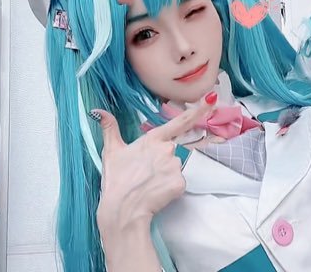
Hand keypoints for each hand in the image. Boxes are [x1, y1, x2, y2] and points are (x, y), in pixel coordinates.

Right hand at [95, 93, 216, 241]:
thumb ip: (109, 128)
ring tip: (149, 183)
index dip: (199, 110)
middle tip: (145, 173)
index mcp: (154, 139)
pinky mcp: (181, 183)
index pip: (181, 121)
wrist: (122, 211)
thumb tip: (98, 110)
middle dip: (163, 160)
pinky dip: (170, 187)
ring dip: (166, 173)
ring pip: (176, 166)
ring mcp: (176, 166)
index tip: (212, 99)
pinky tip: (156, 191)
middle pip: (174, 150)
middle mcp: (168, 149)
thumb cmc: (116, 180)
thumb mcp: (111, 151)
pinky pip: (179, 182)